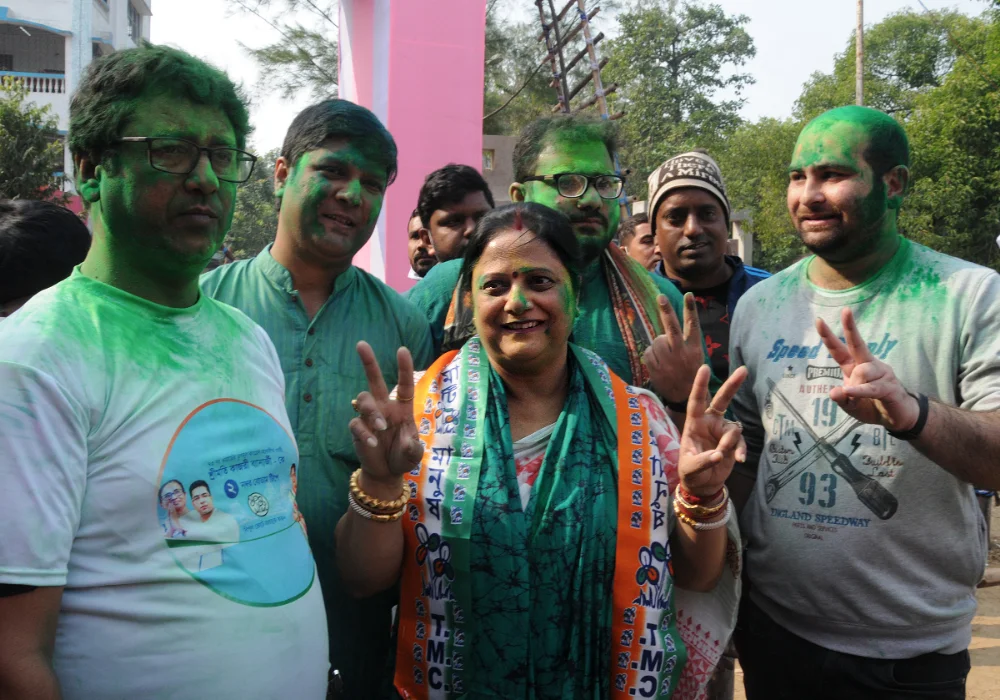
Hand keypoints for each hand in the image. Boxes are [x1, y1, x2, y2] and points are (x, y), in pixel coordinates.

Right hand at [348, 342, 423, 484]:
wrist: (386, 472)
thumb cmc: (403, 457)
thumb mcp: (413, 454)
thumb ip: (412, 447)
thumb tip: (407, 442)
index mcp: (402, 408)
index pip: (404, 384)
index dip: (403, 368)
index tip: (402, 350)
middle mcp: (385, 407)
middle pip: (375, 380)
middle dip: (369, 362)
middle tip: (361, 344)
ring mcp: (370, 417)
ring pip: (364, 399)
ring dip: (372, 411)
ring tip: (381, 427)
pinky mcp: (358, 429)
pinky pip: (356, 423)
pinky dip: (364, 432)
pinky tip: (372, 442)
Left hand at [644, 293, 704, 404]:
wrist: (685, 397)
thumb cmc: (690, 372)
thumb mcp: (695, 356)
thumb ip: (684, 341)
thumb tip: (666, 327)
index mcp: (694, 349)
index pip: (693, 325)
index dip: (690, 309)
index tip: (688, 294)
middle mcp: (682, 353)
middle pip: (672, 328)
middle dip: (667, 311)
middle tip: (661, 297)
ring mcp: (669, 361)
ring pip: (657, 340)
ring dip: (658, 344)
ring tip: (665, 355)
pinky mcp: (657, 369)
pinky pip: (648, 353)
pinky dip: (650, 354)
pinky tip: (658, 363)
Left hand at [677, 364, 747, 496]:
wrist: (703, 485)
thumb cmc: (690, 473)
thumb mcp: (690, 469)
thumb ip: (703, 461)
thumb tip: (719, 455)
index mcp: (694, 424)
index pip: (696, 401)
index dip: (700, 385)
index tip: (704, 368)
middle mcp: (709, 423)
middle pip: (722, 401)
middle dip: (732, 385)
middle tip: (744, 370)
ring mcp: (722, 432)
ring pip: (733, 429)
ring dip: (730, 443)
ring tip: (722, 458)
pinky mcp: (733, 443)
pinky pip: (740, 442)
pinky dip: (741, 450)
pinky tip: (740, 460)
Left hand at [815, 309, 918, 430]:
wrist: (897, 418)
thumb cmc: (871, 406)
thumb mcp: (851, 406)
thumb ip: (841, 399)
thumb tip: (834, 392)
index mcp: (854, 367)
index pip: (839, 350)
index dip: (829, 336)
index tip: (818, 320)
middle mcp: (868, 365)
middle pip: (857, 344)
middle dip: (850, 327)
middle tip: (846, 310)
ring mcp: (881, 373)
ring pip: (861, 372)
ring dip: (854, 387)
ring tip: (857, 398)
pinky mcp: (890, 386)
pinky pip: (871, 387)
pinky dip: (859, 391)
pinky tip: (850, 391)